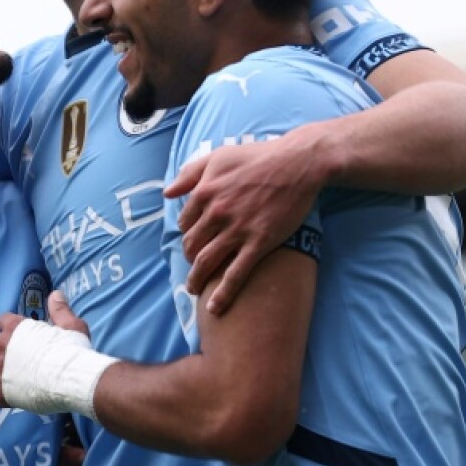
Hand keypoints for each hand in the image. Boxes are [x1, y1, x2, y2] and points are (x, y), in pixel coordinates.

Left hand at [0, 292, 89, 406]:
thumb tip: (56, 294)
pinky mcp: (0, 393)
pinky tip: (5, 396)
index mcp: (15, 328)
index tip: (17, 335)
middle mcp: (0, 347)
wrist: (73, 378)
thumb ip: (60, 310)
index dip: (8, 327)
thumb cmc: (73, 351)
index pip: (1, 320)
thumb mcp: (71, 326)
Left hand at [165, 132, 323, 314]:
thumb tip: (168, 193)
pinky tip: (215, 308)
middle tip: (192, 267)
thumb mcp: (219, 156)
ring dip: (196, 279)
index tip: (192, 241)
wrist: (298, 163)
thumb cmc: (258, 156)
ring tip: (194, 289)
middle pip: (191, 244)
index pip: (185, 221)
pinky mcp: (259, 243)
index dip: (187, 233)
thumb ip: (190, 173)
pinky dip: (222, 294)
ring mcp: (237, 230)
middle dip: (188, 259)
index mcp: (205, 191)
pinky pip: (235, 274)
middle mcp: (216, 212)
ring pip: (206, 262)